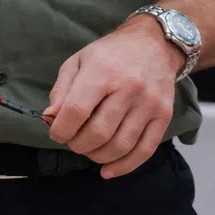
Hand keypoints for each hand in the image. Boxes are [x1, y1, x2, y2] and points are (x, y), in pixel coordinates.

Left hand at [45, 14, 184, 178]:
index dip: (62, 128)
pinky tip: (108, 170)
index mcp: (102, 72)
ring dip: (98, 156)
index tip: (55, 133)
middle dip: (78, 144)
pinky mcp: (165, 116)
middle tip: (71, 142)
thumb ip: (62, 90)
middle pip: (99, 131)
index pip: (77, 110)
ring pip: (121, 145)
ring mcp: (149, 104)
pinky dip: (124, 166)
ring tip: (87, 150)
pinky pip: (145, 150)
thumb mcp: (78, 61)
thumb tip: (50, 118)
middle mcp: (128, 89)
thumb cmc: (109, 53)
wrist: (153, 44)